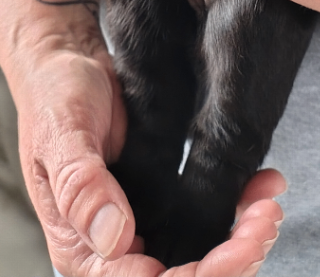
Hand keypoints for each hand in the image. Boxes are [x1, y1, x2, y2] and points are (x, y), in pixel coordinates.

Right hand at [0, 0, 283, 276]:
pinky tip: (259, 188)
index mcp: (79, 246)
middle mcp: (111, 248)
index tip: (233, 249)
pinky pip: (204, 224)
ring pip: (199, 260)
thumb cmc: (53, 95)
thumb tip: (113, 239)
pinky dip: (236, 212)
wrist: (66, 62)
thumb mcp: (61, 133)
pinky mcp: (159, 204)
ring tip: (266, 205)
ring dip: (240, 242)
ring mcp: (138, 227)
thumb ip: (80, 184)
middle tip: (263, 220)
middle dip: (230, 261)